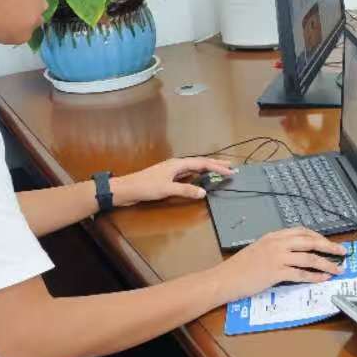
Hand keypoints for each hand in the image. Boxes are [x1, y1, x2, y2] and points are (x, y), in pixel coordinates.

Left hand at [112, 157, 233, 206]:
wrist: (126, 190)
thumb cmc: (146, 187)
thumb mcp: (167, 189)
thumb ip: (186, 190)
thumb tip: (204, 193)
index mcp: (178, 164)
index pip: (202, 164)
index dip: (217, 168)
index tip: (231, 172)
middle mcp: (176, 165)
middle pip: (200, 163)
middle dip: (215, 164)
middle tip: (230, 166)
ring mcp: (172, 171)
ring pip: (194, 168)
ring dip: (207, 170)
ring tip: (219, 171)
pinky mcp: (167, 178)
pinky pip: (188, 174)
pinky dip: (197, 176)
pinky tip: (199, 179)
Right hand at [216, 227, 349, 299]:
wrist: (225, 278)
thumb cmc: (239, 267)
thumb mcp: (259, 249)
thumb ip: (276, 247)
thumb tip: (295, 253)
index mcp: (274, 236)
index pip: (302, 231)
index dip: (318, 237)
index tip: (328, 243)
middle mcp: (277, 243)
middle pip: (310, 241)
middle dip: (329, 246)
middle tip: (342, 252)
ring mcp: (277, 257)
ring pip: (309, 258)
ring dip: (327, 264)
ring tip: (338, 269)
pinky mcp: (276, 272)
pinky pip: (301, 273)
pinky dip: (315, 276)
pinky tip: (323, 278)